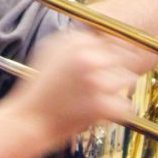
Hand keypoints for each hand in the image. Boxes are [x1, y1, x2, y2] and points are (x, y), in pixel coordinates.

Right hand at [6, 30, 137, 142]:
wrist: (29, 120)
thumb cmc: (39, 89)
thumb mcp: (49, 52)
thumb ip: (75, 41)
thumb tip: (100, 37)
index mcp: (75, 40)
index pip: (111, 38)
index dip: (111, 53)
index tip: (107, 64)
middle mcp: (87, 56)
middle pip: (123, 57)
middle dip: (116, 70)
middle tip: (103, 84)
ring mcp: (95, 81)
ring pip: (128, 79)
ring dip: (118, 89)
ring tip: (99, 97)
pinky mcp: (101, 105)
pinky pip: (125, 105)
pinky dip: (116, 111)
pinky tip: (100, 112)